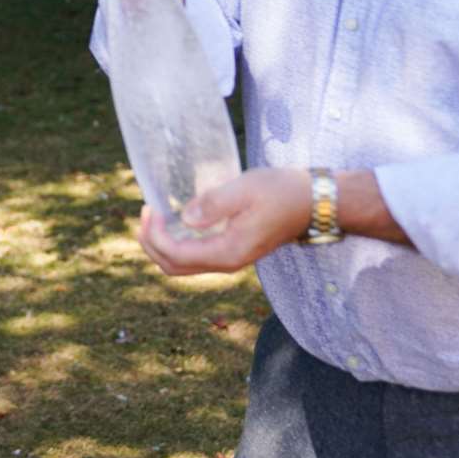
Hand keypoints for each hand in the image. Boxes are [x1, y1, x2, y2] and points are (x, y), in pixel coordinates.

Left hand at [137, 169, 312, 275]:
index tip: (150, 207)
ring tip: (154, 215)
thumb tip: (185, 218)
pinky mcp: (232, 250)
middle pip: (173, 267)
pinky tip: (174, 220)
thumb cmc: (282, 191)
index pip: (176, 255)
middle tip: (145, 212)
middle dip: (151, 243)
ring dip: (161, 244)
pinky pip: (194, 256)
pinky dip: (176, 243)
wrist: (313, 202)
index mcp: (228, 252)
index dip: (154, 235)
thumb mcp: (246, 189)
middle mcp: (226, 262)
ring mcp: (229, 258)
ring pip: (182, 265)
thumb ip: (214, 204)